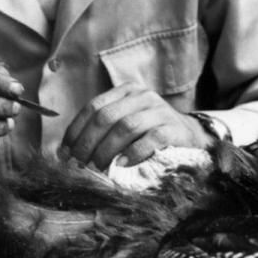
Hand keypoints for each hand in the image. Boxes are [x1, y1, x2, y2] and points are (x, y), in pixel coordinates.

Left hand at [58, 84, 208, 169]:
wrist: (191, 137)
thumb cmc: (150, 133)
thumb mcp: (126, 124)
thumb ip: (102, 131)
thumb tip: (68, 151)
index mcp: (126, 91)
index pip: (94, 107)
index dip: (76, 130)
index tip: (65, 152)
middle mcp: (142, 96)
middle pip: (106, 117)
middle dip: (88, 142)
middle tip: (80, 163)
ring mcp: (160, 111)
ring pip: (125, 127)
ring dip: (107, 149)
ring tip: (98, 166)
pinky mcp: (174, 128)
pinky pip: (151, 139)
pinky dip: (133, 153)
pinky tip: (121, 165)